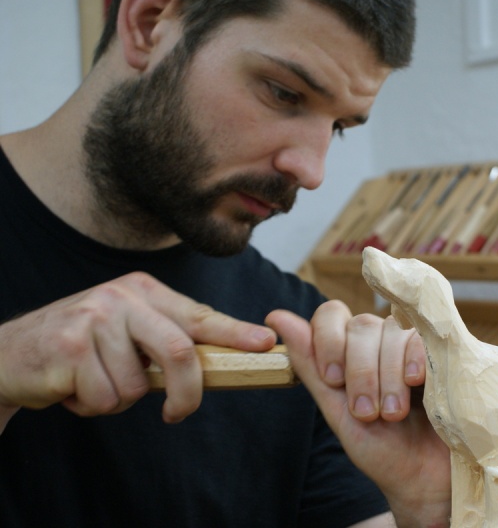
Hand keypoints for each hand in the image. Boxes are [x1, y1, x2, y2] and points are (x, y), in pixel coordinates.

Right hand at [0, 272, 275, 425]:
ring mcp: (96, 318)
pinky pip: (105, 397)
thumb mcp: (127, 331)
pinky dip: (92, 405)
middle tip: (175, 413)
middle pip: (179, 351)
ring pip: (138, 385)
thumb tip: (221, 361)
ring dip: (118, 399)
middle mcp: (123, 297)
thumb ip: (166, 340)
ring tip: (94, 381)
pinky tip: (72, 386)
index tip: (266, 342)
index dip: (235, 332)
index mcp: (144, 291)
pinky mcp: (70, 345)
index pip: (200, 315)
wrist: (10, 353)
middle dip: (186, 393)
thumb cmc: (82, 347)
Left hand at [267, 301, 450, 525]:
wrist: (426, 480)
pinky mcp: (441, 352)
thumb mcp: (338, 412)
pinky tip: (415, 383)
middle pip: (360, 325)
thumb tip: (277, 318)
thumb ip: (311, 367)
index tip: (333, 381)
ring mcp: (412, 344)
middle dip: (359, 371)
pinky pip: (421, 338)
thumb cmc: (382, 449)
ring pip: (390, 331)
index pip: (331, 314)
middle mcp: (381, 340)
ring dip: (386, 376)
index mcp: (351, 351)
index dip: (328, 341)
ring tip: (393, 414)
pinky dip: (412, 360)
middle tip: (367, 413)